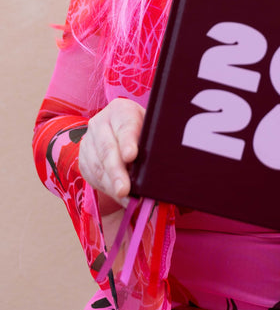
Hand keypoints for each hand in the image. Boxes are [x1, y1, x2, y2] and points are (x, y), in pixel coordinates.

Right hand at [78, 98, 144, 213]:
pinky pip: (93, 176)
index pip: (125, 126)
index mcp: (121, 110)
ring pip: (98, 165)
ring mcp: (89, 140)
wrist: (121, 131)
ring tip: (125, 198)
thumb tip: (166, 161)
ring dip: (112, 185)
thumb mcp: (151, 127)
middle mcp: (100, 123)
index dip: (128, 142)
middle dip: (117, 172)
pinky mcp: (84, 158)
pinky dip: (106, 188)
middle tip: (125, 190)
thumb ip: (154, 140)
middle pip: (108, 149)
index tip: (131, 156)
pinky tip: (119, 197)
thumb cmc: (144, 130)